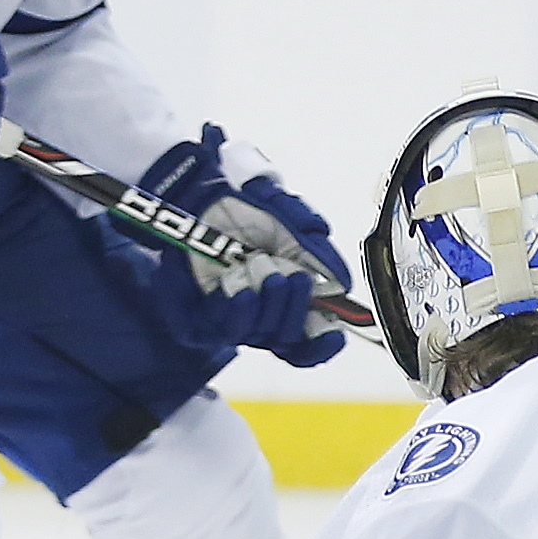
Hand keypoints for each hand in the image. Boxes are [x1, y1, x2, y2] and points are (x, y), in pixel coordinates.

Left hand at [138, 122, 353, 367]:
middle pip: (287, 339)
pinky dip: (237, 313)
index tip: (332, 332)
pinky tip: (244, 293)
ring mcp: (228, 318)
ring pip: (257, 335)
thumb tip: (342, 281)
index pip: (308, 340)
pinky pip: (220, 330)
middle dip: (296, 311)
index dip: (322, 344)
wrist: (199, 194)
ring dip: (270, 308)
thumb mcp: (291, 220)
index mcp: (285, 298)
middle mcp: (258, 314)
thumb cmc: (243, 208)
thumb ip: (318, 250)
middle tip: (298, 280)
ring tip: (270, 274)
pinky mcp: (195, 320)